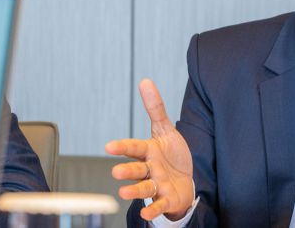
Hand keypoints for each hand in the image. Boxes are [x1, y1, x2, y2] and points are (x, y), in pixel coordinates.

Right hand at [105, 79, 193, 220]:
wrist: (185, 180)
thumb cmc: (171, 155)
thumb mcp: (165, 130)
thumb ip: (155, 108)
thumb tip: (146, 82)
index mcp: (148, 151)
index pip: (134, 148)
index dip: (123, 147)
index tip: (109, 146)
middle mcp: (150, 169)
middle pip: (137, 169)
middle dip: (127, 170)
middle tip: (116, 171)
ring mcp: (157, 185)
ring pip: (144, 188)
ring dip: (134, 190)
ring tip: (124, 192)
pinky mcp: (166, 198)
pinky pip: (159, 204)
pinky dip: (153, 209)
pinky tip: (146, 212)